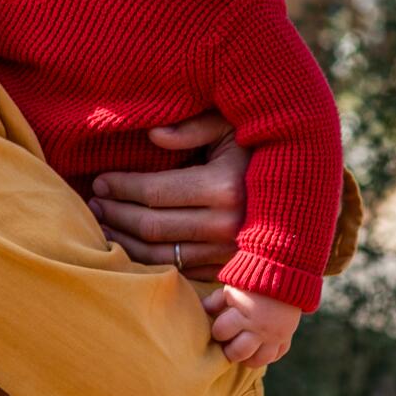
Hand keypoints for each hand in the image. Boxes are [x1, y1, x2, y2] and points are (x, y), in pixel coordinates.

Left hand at [88, 114, 247, 281]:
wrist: (302, 188)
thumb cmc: (257, 147)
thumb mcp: (231, 125)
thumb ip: (193, 126)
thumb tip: (153, 135)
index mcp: (224, 186)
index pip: (155, 193)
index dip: (121, 187)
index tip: (99, 180)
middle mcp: (227, 225)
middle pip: (152, 227)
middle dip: (115, 214)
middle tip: (93, 203)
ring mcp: (228, 253)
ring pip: (160, 255)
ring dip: (124, 241)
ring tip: (102, 224)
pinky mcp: (228, 270)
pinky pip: (179, 271)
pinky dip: (148, 261)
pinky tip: (129, 245)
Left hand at [202, 285, 300, 367]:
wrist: (286, 271)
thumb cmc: (253, 278)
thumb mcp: (232, 287)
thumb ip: (216, 301)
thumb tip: (201, 310)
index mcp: (244, 315)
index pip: (222, 333)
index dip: (217, 331)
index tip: (218, 328)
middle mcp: (260, 329)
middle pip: (238, 353)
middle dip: (229, 351)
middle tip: (227, 346)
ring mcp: (274, 335)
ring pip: (259, 360)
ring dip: (248, 359)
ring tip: (242, 353)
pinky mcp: (286, 336)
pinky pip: (277, 355)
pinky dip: (268, 355)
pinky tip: (259, 350)